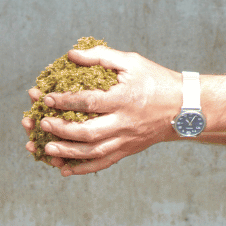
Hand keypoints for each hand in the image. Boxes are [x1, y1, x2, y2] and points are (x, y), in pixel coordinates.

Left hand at [22, 45, 181, 175]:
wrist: (183, 108)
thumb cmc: (155, 79)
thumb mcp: (131, 61)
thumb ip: (100, 57)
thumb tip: (70, 55)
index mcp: (123, 99)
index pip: (89, 102)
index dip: (65, 101)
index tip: (46, 98)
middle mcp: (124, 123)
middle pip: (88, 133)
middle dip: (61, 130)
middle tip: (42, 124)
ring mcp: (126, 140)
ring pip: (93, 152)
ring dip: (68, 153)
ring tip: (47, 150)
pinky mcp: (128, 151)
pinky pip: (103, 163)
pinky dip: (83, 169)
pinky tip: (65, 170)